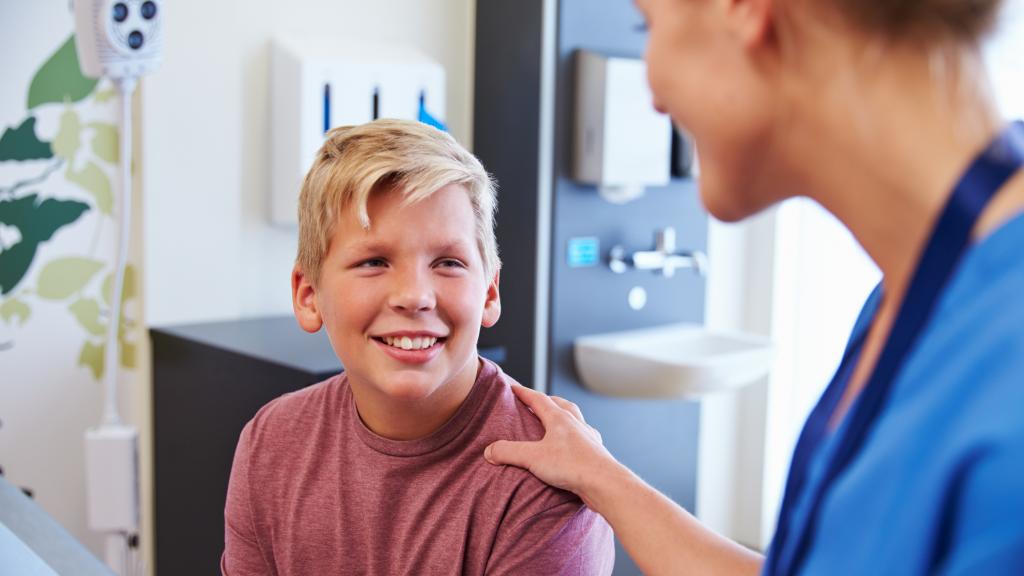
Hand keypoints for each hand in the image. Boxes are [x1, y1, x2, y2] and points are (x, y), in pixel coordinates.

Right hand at [484, 385, 617, 504]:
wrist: (604, 483)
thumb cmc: (572, 466)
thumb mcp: (532, 458)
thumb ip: (508, 452)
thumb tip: (489, 451)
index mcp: (559, 419)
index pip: (538, 399)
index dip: (524, 393)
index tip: (513, 387)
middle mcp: (575, 423)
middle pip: (560, 404)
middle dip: (547, 401)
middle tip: (536, 403)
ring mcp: (588, 437)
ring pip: (575, 419)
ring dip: (564, 416)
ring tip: (555, 422)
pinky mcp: (595, 452)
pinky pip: (585, 437)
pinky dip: (576, 437)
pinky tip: (574, 445)